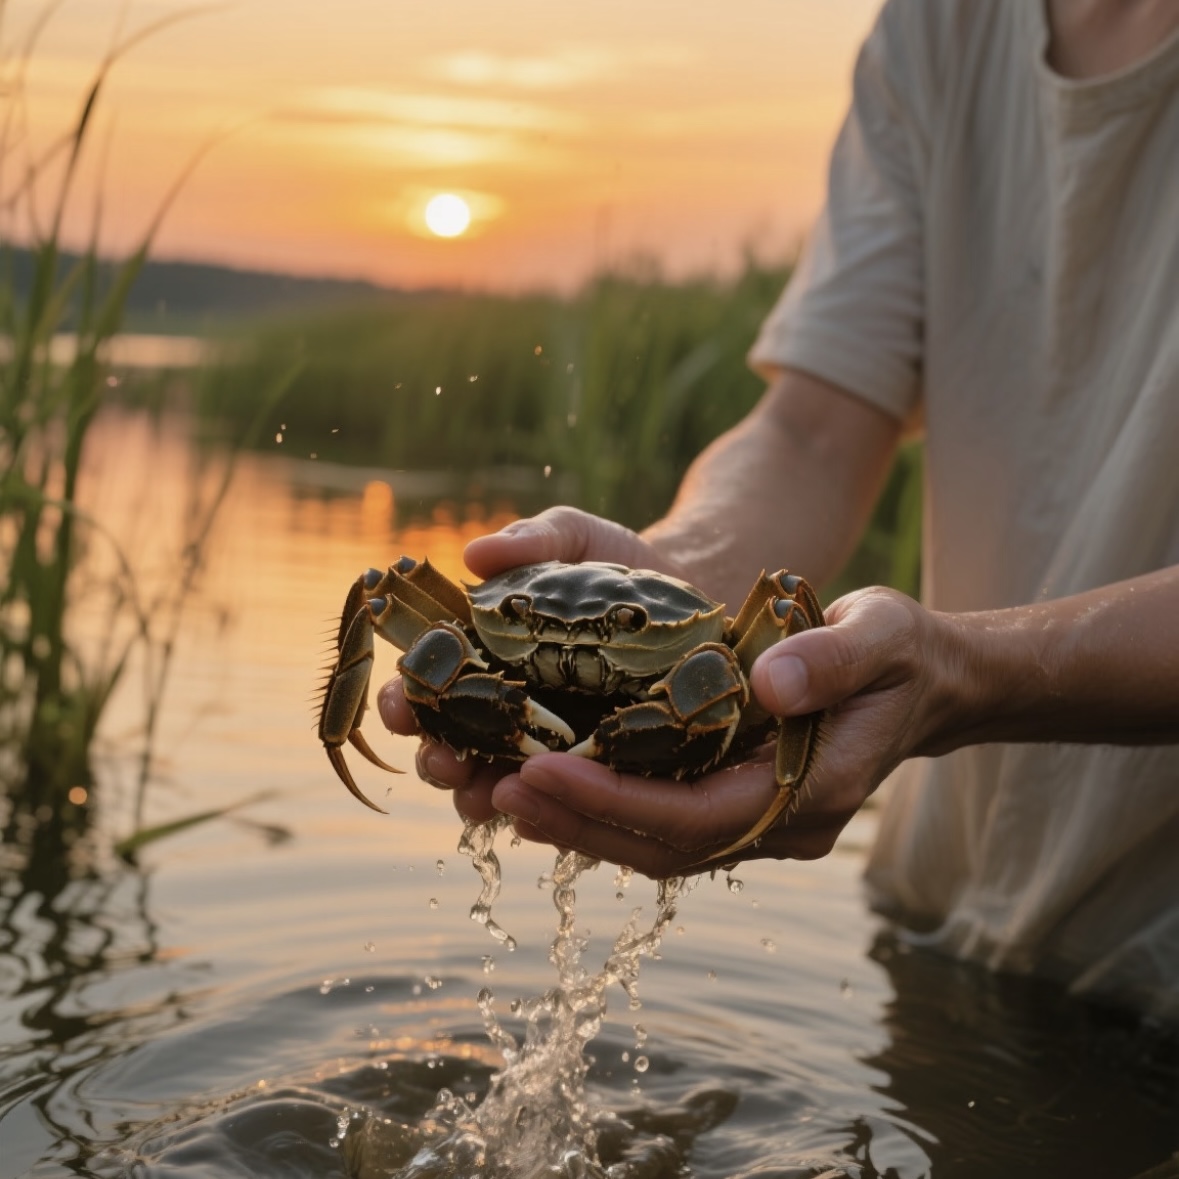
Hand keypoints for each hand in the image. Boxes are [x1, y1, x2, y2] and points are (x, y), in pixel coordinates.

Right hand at [376, 506, 683, 822]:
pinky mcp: (590, 764)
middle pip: (449, 744)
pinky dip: (544, 811)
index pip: (426, 684)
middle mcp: (499, 704)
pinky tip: (540, 817)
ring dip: (479, 796)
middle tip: (446, 762)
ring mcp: (543, 740)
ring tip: (487, 798)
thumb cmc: (613, 563)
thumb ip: (529, 540)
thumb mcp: (572, 538)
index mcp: (479, 653)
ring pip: (493, 783)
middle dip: (438, 759)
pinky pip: (559, 800)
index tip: (402, 705)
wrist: (688, 592)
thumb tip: (476, 552)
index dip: (405, 699)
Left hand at [381, 550, 956, 873]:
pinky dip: (605, 809)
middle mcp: (781, 824)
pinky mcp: (738, 804)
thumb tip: (766, 681)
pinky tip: (553, 782)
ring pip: (657, 846)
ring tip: (503, 790)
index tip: (543, 767)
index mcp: (813, 791)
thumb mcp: (881, 635)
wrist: (922, 681)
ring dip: (580, 823)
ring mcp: (759, 822)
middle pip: (665, 846)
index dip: (618, 801)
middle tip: (495, 786)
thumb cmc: (902, 654)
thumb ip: (833, 657)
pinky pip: (663, 823)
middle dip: (579, 820)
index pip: (701, 817)